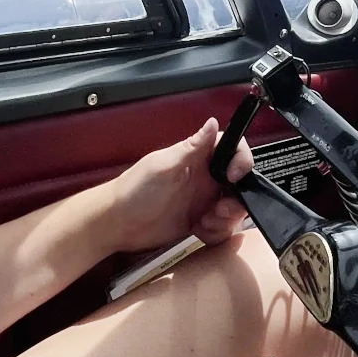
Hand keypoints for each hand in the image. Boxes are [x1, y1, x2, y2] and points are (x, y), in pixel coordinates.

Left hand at [104, 117, 254, 253]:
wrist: (116, 224)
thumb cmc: (133, 191)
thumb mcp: (163, 167)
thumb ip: (191, 147)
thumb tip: (212, 122)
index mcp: (197, 158)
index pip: (231, 149)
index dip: (241, 161)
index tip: (234, 177)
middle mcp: (204, 178)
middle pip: (239, 183)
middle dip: (236, 200)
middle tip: (218, 210)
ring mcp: (202, 201)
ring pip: (233, 208)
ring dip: (225, 220)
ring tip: (204, 223)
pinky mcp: (199, 222)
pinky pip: (221, 228)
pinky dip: (215, 233)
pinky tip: (199, 232)